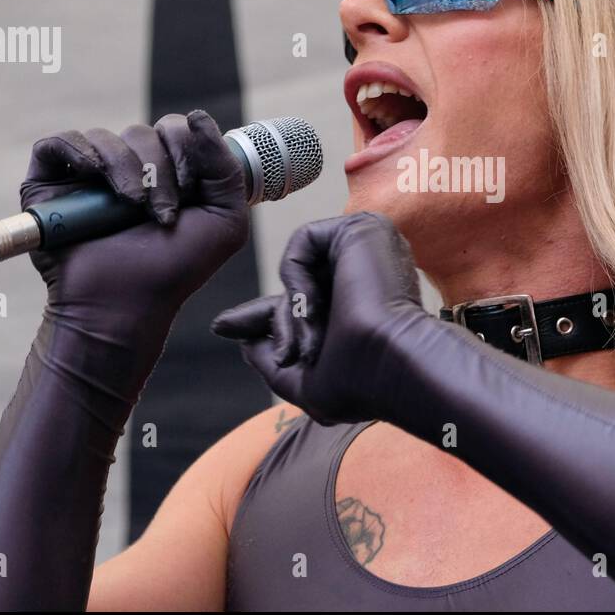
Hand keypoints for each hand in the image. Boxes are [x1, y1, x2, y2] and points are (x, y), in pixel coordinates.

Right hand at [21, 110, 248, 337]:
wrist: (125, 304)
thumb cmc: (176, 267)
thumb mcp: (225, 219)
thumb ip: (226, 166)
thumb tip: (198, 115)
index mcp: (167, 173)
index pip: (177, 130)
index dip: (186, 152)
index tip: (190, 193)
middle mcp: (128, 169)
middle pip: (144, 132)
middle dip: (160, 170)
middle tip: (162, 213)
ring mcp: (87, 175)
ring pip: (108, 138)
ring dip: (126, 169)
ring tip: (132, 207)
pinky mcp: (49, 183)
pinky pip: (60, 143)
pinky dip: (79, 151)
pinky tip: (92, 176)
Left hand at [210, 212, 426, 424]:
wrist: (392, 364)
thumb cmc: (360, 383)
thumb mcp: (307, 383)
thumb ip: (272, 362)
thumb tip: (243, 342)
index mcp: (364, 306)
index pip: (305, 301)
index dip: (266, 316)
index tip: (221, 327)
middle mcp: (369, 275)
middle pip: (298, 285)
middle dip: (279, 321)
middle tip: (287, 354)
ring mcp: (368, 250)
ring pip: (299, 267)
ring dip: (291, 309)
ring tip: (308, 343)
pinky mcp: (361, 230)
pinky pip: (303, 242)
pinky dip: (296, 277)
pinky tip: (315, 308)